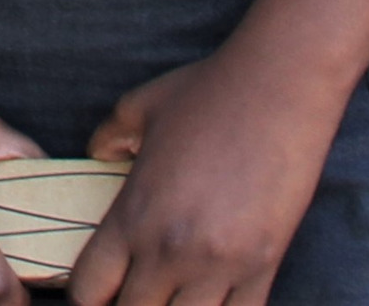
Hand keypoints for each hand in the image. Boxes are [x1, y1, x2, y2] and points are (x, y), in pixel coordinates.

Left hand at [69, 50, 337, 305]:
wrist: (281, 84)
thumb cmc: (208, 91)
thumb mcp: (140, 107)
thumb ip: (108, 138)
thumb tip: (98, 155)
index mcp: (134, 214)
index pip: (90, 290)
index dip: (87, 296)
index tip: (99, 287)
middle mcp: (171, 250)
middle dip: (129, 305)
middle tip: (138, 287)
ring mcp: (220, 263)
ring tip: (176, 292)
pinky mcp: (264, 264)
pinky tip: (215, 295)